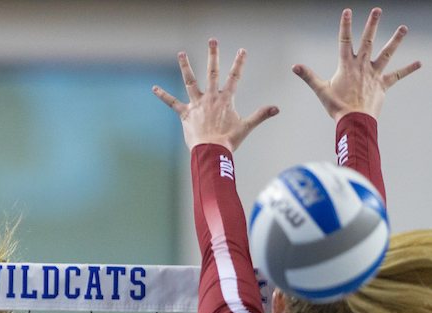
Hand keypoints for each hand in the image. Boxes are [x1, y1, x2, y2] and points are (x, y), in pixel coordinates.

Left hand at [153, 39, 278, 151]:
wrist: (211, 152)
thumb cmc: (228, 141)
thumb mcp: (246, 127)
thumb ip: (261, 115)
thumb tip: (277, 108)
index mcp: (225, 100)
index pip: (234, 77)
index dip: (239, 63)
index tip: (241, 50)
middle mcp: (210, 98)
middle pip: (212, 72)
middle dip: (213, 55)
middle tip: (212, 40)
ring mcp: (197, 104)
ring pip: (190, 81)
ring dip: (185, 66)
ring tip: (181, 53)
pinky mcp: (185, 114)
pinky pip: (172, 103)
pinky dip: (163, 95)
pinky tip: (154, 88)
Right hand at [293, 8, 420, 120]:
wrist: (354, 120)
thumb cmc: (336, 106)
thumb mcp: (320, 90)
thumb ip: (308, 76)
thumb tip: (294, 67)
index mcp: (346, 65)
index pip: (345, 41)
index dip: (345, 25)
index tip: (347, 11)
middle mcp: (362, 66)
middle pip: (368, 41)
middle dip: (372, 24)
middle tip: (378, 9)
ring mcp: (374, 74)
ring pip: (386, 54)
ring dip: (396, 40)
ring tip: (404, 28)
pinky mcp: (383, 85)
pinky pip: (397, 75)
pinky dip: (408, 69)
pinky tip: (419, 63)